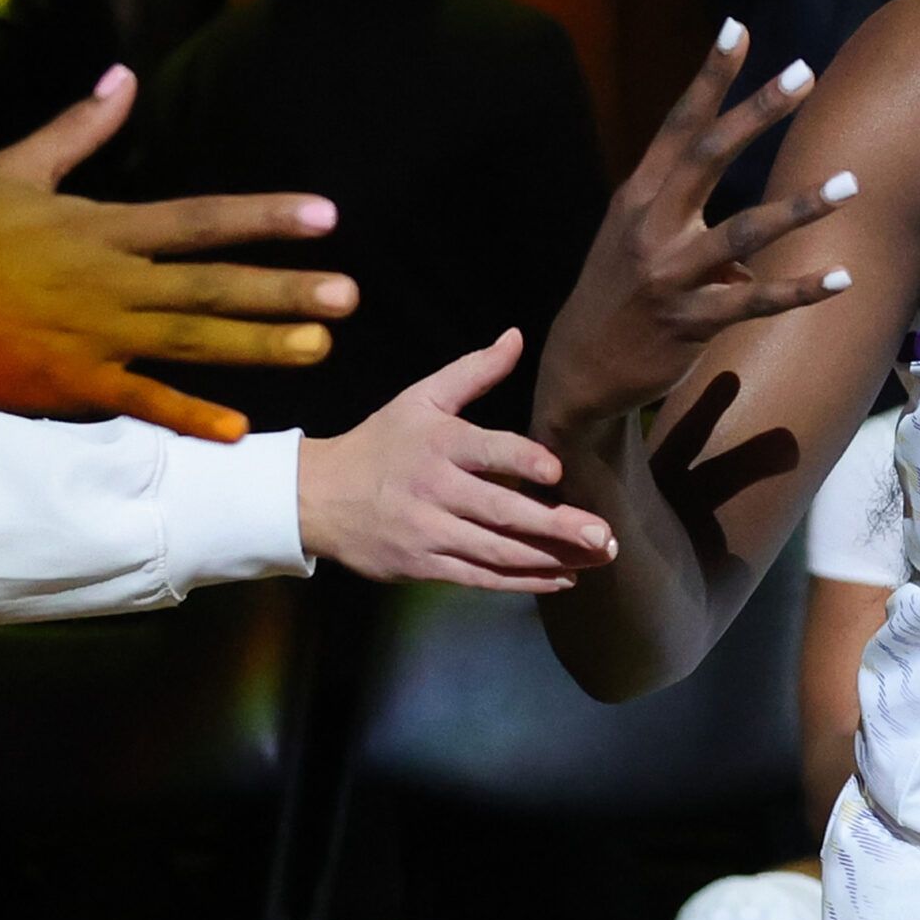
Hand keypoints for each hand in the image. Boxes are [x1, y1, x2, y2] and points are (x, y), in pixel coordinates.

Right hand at [0, 68, 353, 440]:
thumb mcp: (13, 170)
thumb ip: (79, 128)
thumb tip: (125, 74)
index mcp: (100, 228)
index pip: (199, 219)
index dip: (263, 216)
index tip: (326, 215)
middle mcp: (107, 283)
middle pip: (209, 286)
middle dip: (282, 291)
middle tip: (349, 296)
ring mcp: (92, 338)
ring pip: (190, 343)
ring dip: (257, 348)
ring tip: (321, 348)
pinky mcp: (70, 386)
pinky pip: (139, 403)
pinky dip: (186, 416)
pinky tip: (239, 430)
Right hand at [300, 329, 616, 591]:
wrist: (316, 497)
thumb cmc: (381, 442)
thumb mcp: (421, 398)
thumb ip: (474, 371)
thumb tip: (517, 336)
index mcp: (438, 444)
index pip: (487, 450)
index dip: (521, 461)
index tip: (557, 471)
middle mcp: (435, 490)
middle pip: (501, 511)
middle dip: (556, 526)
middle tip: (603, 536)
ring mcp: (428, 532)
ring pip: (498, 551)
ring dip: (551, 559)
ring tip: (597, 558)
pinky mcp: (424, 566)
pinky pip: (480, 579)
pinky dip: (522, 582)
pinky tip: (562, 579)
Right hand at [534, 23, 854, 431]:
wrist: (581, 367)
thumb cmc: (620, 288)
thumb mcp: (633, 232)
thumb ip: (681, 202)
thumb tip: (734, 183)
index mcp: (639, 195)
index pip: (678, 124)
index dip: (708, 78)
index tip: (738, 29)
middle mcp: (652, 227)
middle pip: (709, 156)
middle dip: (757, 112)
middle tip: (804, 72)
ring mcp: (671, 275)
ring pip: (743, 234)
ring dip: (799, 207)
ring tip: (850, 183)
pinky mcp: (692, 322)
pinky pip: (755, 301)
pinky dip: (801, 290)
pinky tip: (842, 277)